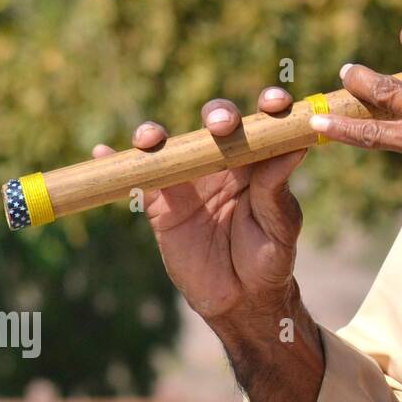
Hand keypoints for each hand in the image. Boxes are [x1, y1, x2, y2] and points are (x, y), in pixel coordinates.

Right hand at [92, 87, 306, 321]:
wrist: (240, 298)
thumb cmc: (269, 257)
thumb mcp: (280, 224)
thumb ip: (277, 187)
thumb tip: (298, 145)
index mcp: (259, 161)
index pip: (264, 124)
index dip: (269, 104)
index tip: (274, 102)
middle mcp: (224, 161)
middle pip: (215, 122)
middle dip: (217, 114)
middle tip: (220, 125)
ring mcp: (190, 179)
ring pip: (170, 143)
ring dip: (155, 132)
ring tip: (149, 138)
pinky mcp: (162, 202)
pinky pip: (139, 177)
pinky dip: (117, 163)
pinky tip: (103, 152)